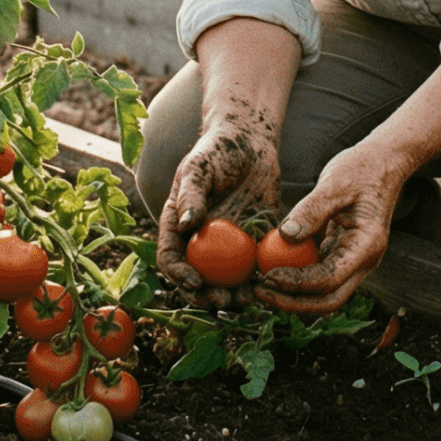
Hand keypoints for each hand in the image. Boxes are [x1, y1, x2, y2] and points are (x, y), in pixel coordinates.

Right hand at [156, 122, 281, 307]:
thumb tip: (185, 227)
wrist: (251, 140)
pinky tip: (269, 284)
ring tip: (247, 300)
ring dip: (234, 294)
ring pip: (226, 278)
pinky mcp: (254, 239)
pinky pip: (255, 265)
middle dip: (206, 295)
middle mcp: (200, 239)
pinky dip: (259, 279)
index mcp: (178, 224)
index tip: (195, 283)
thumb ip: (191, 195)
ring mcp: (227, 242)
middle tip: (223, 300)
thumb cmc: (217, 149)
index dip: (178, 275)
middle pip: (197, 277)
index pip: (171, 257)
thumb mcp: (199, 167)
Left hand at [257, 140, 409, 316]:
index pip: (329, 278)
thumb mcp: (334, 184)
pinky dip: (296, 277)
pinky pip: (318, 275)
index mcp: (367, 245)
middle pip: (328, 299)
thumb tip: (285, 236)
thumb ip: (311, 210)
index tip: (268, 275)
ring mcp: (353, 260)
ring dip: (292, 295)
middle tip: (259, 293)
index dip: (297, 283)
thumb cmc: (362, 169)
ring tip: (260, 286)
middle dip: (293, 303)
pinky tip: (272, 269)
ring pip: (323, 292)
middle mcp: (363, 260)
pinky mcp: (342, 255)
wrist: (383, 163)